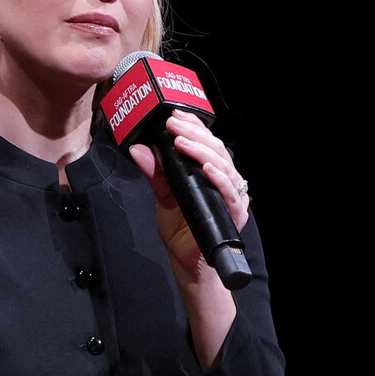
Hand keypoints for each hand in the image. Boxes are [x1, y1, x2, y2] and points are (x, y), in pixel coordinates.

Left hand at [127, 112, 249, 278]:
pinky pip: (230, 192)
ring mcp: (233, 196)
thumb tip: (138, 149)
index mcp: (211, 173)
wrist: (186, 260)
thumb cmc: (180, 227)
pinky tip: (205, 167)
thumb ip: (154, 173)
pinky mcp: (235, 213)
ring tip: (182, 142)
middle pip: (215, 149)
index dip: (193, 126)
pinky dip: (219, 178)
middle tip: (173, 125)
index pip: (206, 142)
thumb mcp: (163, 195)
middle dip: (194, 133)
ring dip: (202, 151)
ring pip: (223, 166)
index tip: (174, 115)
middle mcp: (226, 181)